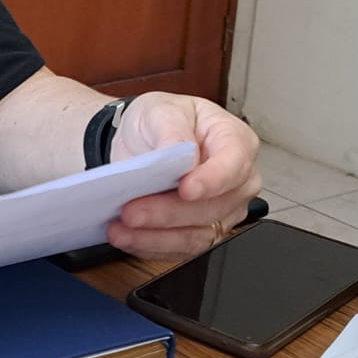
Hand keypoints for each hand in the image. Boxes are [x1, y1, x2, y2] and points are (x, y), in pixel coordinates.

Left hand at [105, 92, 259, 258]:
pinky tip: (126, 237)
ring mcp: (222, 211)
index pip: (234, 164)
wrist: (141, 139)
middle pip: (212, 207)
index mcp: (235, 142)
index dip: (213, 180)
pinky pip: (180, 248)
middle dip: (169, 212)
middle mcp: (236, 182)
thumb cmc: (161, 121)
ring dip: (156, 236)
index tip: (185, 188)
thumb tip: (178, 151)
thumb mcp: (162, 110)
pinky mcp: (201, 232)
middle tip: (132, 211)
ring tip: (121, 227)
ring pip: (197, 234)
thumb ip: (172, 129)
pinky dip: (150, 245)